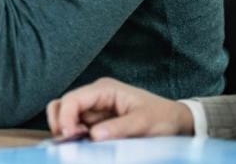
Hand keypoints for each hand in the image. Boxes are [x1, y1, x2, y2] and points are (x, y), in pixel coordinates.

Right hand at [46, 78, 194, 141]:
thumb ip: (119, 128)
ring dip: (67, 131)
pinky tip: (84, 147)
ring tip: (78, 145)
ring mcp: (95, 109)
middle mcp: (95, 96)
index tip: (68, 136)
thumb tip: (93, 136)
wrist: (175, 121)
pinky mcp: (97, 122)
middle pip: (62, 105)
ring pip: (67, 117)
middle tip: (68, 143)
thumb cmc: (161, 117)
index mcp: (104, 89)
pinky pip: (77, 128)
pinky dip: (75, 138)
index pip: (72, 99)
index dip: (65, 117)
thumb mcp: (143, 123)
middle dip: (60, 122)